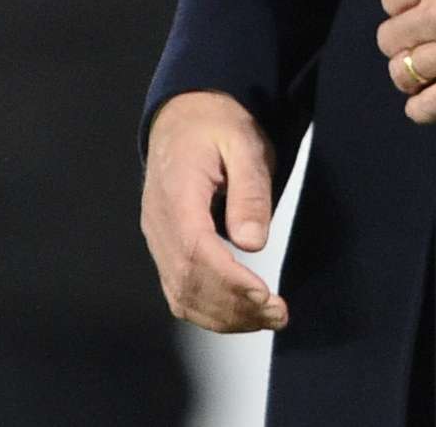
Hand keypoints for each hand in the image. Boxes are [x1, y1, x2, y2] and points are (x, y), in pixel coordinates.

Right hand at [141, 92, 289, 333]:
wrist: (186, 118)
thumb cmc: (217, 127)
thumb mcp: (244, 143)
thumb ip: (249, 191)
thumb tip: (250, 242)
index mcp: (177, 193)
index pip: (195, 249)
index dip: (228, 280)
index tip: (263, 295)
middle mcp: (159, 222)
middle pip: (186, 282)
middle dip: (233, 307)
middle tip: (277, 314)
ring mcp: (158, 238)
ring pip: (181, 295)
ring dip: (224, 317)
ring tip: (268, 318)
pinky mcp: (166, 248)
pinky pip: (180, 291)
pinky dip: (210, 311)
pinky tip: (243, 312)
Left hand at [377, 0, 435, 123]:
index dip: (400, 5)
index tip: (415, 11)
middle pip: (391, 38)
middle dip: (400, 40)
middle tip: (420, 42)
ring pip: (405, 72)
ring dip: (406, 74)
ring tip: (423, 73)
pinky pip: (434, 105)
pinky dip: (420, 109)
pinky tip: (422, 104)